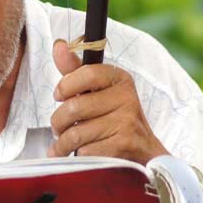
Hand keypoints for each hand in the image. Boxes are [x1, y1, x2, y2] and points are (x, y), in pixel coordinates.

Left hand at [48, 39, 167, 164]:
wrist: (143, 151)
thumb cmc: (113, 118)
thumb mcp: (98, 91)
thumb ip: (75, 70)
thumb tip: (59, 45)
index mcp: (120, 79)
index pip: (87, 73)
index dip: (65, 86)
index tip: (59, 96)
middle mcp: (127, 99)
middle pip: (74, 107)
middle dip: (58, 121)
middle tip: (59, 127)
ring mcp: (126, 123)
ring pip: (76, 133)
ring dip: (64, 143)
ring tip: (64, 144)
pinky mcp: (123, 147)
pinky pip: (85, 152)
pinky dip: (77, 156)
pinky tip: (80, 155)